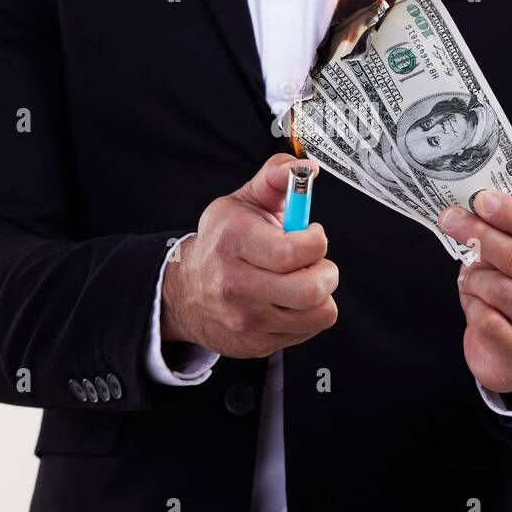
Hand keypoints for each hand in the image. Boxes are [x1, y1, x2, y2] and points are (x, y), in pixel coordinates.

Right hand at [161, 153, 337, 357]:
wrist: (185, 293)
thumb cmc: (222, 243)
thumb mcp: (242, 201)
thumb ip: (276, 177)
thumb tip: (307, 168)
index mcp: (234, 242)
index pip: (290, 253)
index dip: (316, 241)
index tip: (311, 234)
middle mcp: (236, 284)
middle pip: (309, 290)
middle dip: (326, 272)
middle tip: (315, 262)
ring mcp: (247, 319)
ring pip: (317, 313)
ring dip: (321, 294)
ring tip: (303, 280)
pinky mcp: (257, 343)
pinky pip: (308, 331)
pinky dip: (308, 314)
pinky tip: (290, 300)